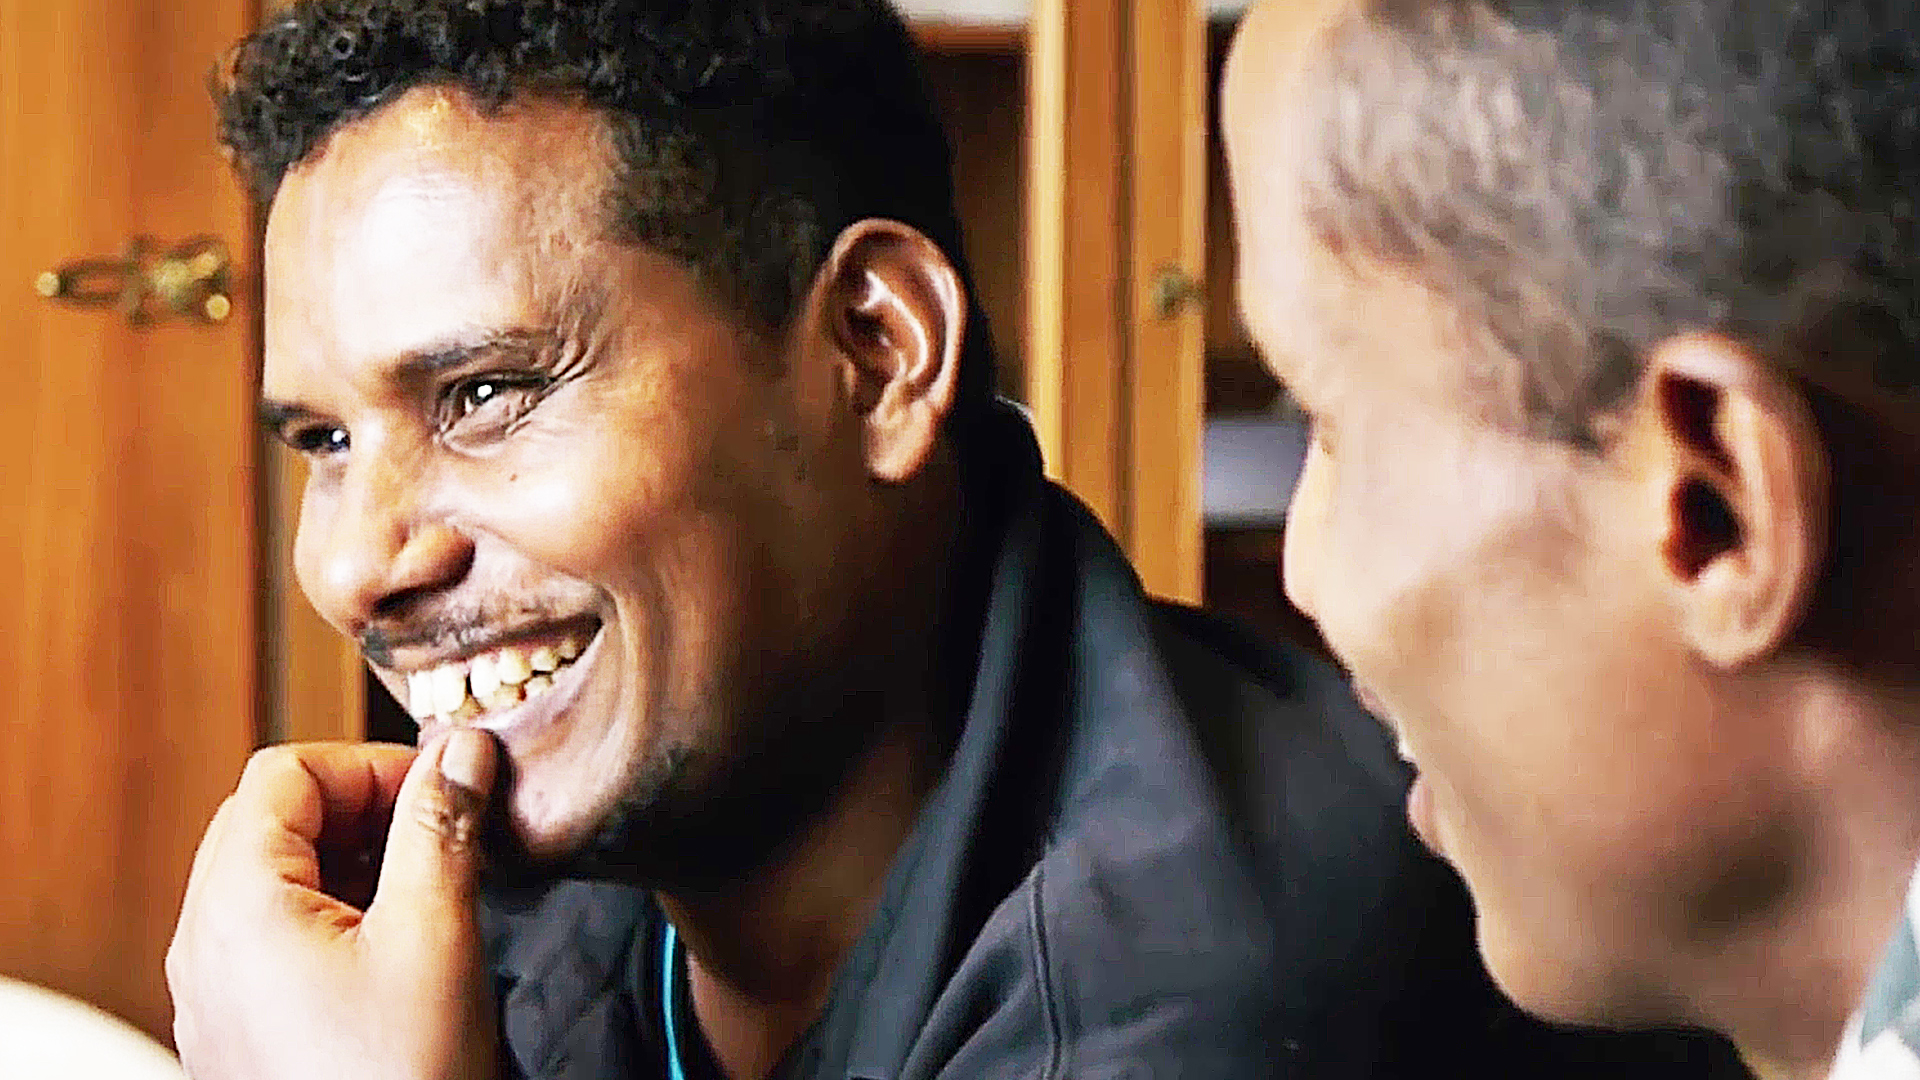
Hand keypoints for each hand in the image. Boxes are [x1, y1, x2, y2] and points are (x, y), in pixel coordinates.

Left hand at [167, 729, 501, 1079]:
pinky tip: (398, 946)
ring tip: (429, 891)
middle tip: (441, 834)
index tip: (442, 789)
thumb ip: (443, 828)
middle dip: (363, 808)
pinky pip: (273, 935)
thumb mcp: (436, 936)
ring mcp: (215, 991)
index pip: (284, 773)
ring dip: (353, 860)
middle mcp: (204, 944)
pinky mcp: (240, 1027)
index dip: (372, 765)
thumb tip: (461, 750)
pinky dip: (336, 913)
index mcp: (236, 907)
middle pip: (270, 819)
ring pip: (273, 876)